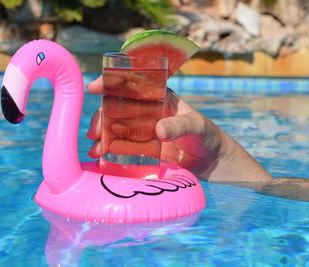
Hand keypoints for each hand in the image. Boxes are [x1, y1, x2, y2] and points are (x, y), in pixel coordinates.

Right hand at [86, 76, 271, 181]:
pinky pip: (124, 147)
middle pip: (118, 109)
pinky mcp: (145, 149)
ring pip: (118, 128)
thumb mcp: (197, 127)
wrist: (214, 162)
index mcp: (160, 98)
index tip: (94, 88)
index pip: (133, 85)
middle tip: (94, 133)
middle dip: (103, 118)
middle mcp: (149, 112)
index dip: (112, 83)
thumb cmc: (208, 137)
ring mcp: (145, 131)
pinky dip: (111, 151)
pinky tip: (100, 157)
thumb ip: (180, 126)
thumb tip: (158, 130)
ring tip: (95, 150)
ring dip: (104, 136)